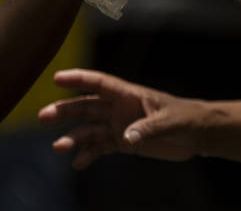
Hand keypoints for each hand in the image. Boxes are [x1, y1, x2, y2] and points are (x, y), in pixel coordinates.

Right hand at [38, 69, 207, 168]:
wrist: (196, 134)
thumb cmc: (185, 118)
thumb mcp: (170, 122)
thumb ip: (148, 129)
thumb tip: (127, 137)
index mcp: (131, 95)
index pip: (101, 84)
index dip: (80, 79)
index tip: (58, 77)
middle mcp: (120, 108)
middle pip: (87, 107)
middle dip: (66, 110)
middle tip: (43, 116)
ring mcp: (120, 125)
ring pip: (90, 129)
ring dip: (73, 137)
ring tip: (59, 147)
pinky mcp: (123, 142)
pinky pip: (100, 147)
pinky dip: (88, 154)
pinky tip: (78, 163)